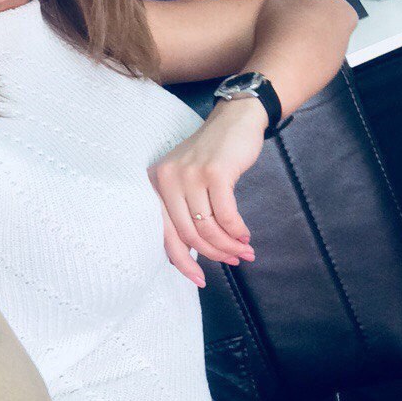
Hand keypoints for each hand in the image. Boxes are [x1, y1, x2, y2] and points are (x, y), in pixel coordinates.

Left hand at [147, 98, 266, 286]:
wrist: (235, 120)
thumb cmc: (212, 155)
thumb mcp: (187, 179)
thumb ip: (182, 210)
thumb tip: (188, 254)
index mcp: (156, 183)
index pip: (164, 232)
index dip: (182, 262)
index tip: (199, 280)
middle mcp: (167, 179)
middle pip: (188, 233)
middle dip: (213, 254)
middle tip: (234, 261)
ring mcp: (190, 175)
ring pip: (208, 227)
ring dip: (229, 245)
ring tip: (244, 251)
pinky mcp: (215, 173)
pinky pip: (226, 215)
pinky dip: (237, 230)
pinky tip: (245, 235)